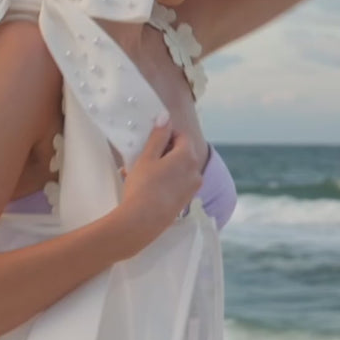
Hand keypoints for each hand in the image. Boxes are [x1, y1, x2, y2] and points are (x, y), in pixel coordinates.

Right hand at [116, 119, 202, 250]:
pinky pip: (179, 182)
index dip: (166, 135)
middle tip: (145, 156)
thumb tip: (166, 117)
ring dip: (166, 166)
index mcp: (188, 156)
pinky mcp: (187, 200)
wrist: (143, 221)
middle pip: (182, 152)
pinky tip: (150, 185)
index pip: (181, 136)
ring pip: (180, 168)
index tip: (151, 142)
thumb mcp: (147, 157)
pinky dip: (168, 179)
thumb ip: (158, 136)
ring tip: (144, 172)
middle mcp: (196, 171)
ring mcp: (193, 187)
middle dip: (165, 151)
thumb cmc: (143, 186)